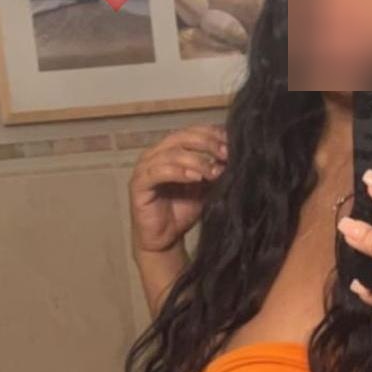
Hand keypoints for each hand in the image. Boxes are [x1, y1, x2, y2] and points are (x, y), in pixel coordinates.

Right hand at [129, 124, 226, 253]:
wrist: (166, 239)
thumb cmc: (182, 211)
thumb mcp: (205, 188)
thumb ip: (214, 171)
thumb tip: (233, 156)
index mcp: (169, 150)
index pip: (190, 132)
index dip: (210, 133)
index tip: (230, 141)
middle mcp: (155, 154)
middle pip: (180, 138)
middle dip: (206, 143)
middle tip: (224, 153)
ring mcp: (144, 168)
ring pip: (170, 154)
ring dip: (195, 160)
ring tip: (213, 171)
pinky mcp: (138, 185)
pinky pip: (158, 172)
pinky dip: (178, 172)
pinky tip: (195, 178)